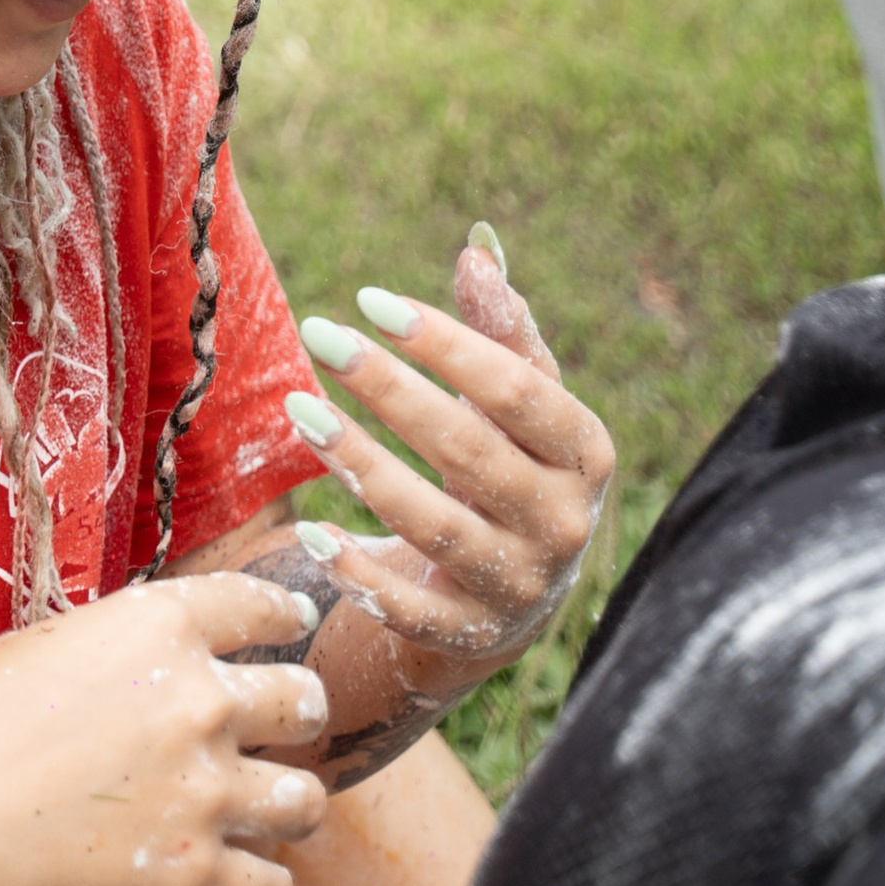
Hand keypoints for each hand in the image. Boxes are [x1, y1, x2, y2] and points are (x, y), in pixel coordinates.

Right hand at [0, 574, 328, 885]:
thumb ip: (126, 650)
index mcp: (162, 625)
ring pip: (307, 800)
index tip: (295, 625)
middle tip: (279, 731)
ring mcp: (206, 790)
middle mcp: (201, 699)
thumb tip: (156, 668)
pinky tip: (244, 884)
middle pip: (304, 701)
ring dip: (287, 805)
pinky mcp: (196, 874)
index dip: (285, 615)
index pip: (261, 604)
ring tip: (265, 812)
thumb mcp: (53, 644)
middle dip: (296, 715)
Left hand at [283, 228, 612, 698]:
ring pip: (433, 524)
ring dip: (361, 465)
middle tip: (319, 333)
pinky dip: (357, 571)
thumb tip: (477, 251)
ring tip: (300, 409)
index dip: (444, 342)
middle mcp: (562, 523)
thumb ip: (501, 330)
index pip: (516, 389)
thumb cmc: (514, 462)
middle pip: (468, 451)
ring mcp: (518, 585)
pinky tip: (308, 528)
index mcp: (584, 453)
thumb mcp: (519, 402)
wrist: (520, 592)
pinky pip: (408, 607)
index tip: (368, 300)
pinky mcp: (468, 633)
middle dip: (388, 389)